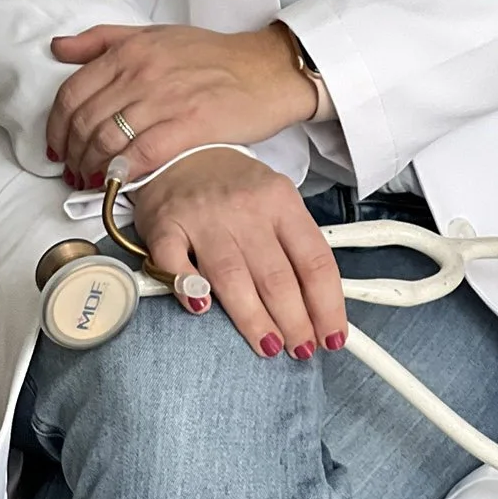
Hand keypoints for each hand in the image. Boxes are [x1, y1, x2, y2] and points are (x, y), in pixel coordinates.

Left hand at [46, 21, 315, 186]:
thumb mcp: (154, 34)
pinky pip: (144, 153)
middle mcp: (142, 71)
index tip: (57, 148)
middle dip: (72, 154)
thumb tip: (57, 48)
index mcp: (129, 50)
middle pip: (85, 122)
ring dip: (93, 168)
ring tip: (93, 181)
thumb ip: (103, 40)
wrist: (265, 69)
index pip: (72, 93)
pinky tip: (119, 181)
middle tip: (74, 172)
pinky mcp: (191, 123)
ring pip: (108, 140)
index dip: (56, 128)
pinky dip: (124, 171)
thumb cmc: (211, 55)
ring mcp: (166, 98)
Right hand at [134, 147, 348, 360]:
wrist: (181, 149)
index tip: (332, 336)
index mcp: (281, 201)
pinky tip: (201, 310)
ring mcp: (204, 216)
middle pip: (276, 277)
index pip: (314, 261)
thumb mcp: (276, 201)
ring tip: (269, 347)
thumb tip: (320, 307)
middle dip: (294, 322)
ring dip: (253, 321)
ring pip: (232, 278)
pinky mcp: (165, 225)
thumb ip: (296, 246)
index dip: (326, 305)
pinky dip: (188, 289)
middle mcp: (246, 208)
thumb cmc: (234, 186)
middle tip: (301, 350)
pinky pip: (175, 264)